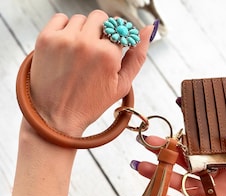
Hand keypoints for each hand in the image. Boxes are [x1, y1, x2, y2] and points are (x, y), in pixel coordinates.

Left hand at [30, 10, 153, 135]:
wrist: (56, 116)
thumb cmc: (91, 103)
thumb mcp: (122, 85)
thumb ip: (138, 56)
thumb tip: (148, 29)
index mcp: (108, 55)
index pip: (120, 31)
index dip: (116, 42)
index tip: (109, 53)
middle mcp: (86, 43)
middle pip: (101, 18)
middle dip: (101, 32)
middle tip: (95, 53)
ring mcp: (64, 39)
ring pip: (81, 18)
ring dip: (83, 31)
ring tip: (80, 54)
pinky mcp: (45, 39)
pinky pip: (60, 18)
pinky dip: (65, 28)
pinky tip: (67, 48)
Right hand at [135, 136, 225, 195]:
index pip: (211, 142)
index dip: (194, 131)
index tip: (177, 116)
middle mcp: (223, 174)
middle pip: (190, 160)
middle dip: (168, 151)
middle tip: (149, 141)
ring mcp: (218, 194)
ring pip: (184, 183)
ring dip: (162, 176)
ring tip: (140, 167)